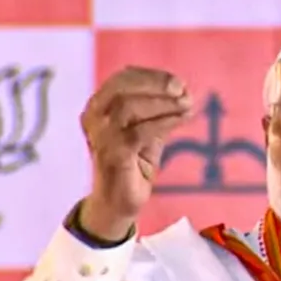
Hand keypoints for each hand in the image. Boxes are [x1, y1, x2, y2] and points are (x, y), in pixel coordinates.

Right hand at [79, 65, 192, 239]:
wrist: (118, 204)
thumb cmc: (133, 165)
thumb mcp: (146, 131)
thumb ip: (157, 111)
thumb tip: (183, 91)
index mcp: (98, 107)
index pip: (122, 79)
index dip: (151, 76)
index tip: (178, 82)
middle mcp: (93, 118)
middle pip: (122, 87)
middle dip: (156, 84)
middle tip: (182, 90)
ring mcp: (100, 136)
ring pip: (129, 107)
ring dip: (163, 103)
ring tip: (187, 105)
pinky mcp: (112, 154)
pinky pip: (139, 131)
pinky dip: (165, 121)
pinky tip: (182, 118)